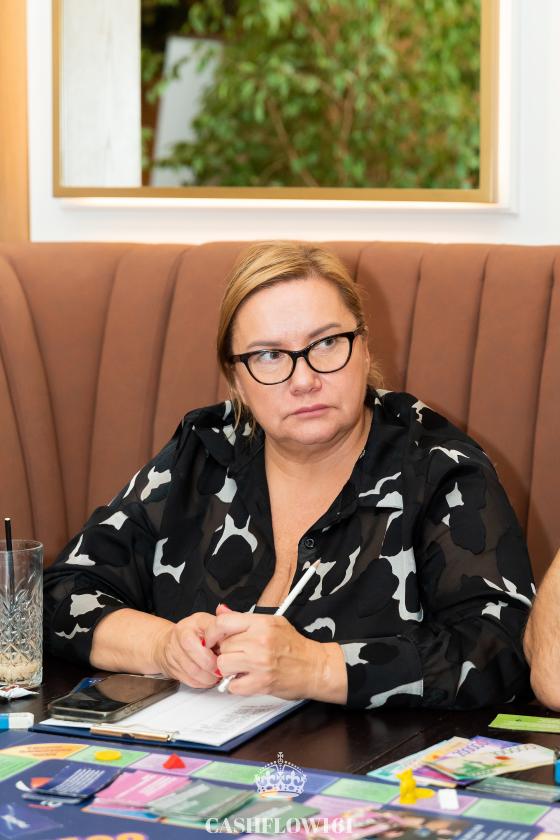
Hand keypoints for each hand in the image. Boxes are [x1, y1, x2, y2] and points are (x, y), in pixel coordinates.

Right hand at [152, 612, 220, 688]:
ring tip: (217, 675)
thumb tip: (240, 633)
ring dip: (208, 676)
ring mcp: (174, 650)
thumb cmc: (198, 634)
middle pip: (196, 650)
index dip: (220, 642)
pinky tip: (208, 678)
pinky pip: (189, 679)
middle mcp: (182, 633)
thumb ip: (226, 629)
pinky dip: (202, 682)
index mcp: (197, 621)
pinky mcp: (172, 667)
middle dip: (212, 664)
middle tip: (222, 668)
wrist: (170, 643)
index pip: (209, 630)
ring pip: (193, 669)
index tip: (227, 650)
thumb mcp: (213, 626)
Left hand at [205, 610, 346, 702]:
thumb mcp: (272, 622)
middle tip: (238, 653)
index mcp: (261, 624)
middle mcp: (259, 642)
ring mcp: (259, 663)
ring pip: (223, 665)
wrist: (315, 667)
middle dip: (227, 651)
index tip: (213, 638)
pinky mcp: (260, 683)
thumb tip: (221, 611)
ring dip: (229, 668)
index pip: (223, 623)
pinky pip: (233, 685)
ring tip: (241, 666)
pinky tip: (247, 677)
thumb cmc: (295, 646)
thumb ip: (244, 618)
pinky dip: (237, 684)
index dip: (213, 632)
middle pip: (222, 646)